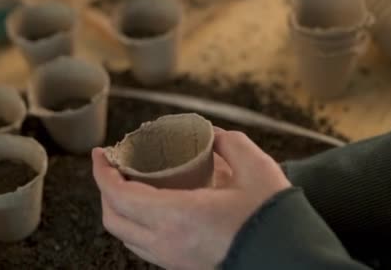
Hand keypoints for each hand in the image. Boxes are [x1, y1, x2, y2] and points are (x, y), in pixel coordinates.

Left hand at [92, 128, 290, 269]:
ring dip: (118, 208)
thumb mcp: (255, 167)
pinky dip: (135, 224)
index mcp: (178, 216)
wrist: (289, 258)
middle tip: (113, 165)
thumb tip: (210, 135)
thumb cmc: (271, 217)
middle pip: (113, 218)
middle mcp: (167, 242)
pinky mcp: (182, 266)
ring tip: (129, 183)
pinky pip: (143, 246)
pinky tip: (152, 207)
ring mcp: (172, 259)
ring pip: (126, 236)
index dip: (103, 172)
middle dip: (106, 188)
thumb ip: (228, 142)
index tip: (100, 153)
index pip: (120, 195)